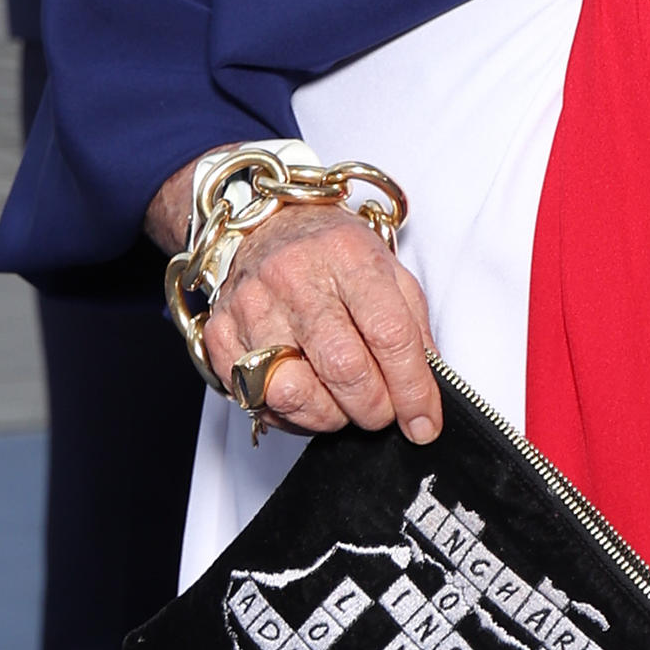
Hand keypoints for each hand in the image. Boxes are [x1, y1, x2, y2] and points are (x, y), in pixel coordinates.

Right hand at [204, 196, 442, 441]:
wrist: (266, 226)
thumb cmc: (332, 255)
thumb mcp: (388, 272)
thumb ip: (414, 329)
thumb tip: (429, 392)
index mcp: (347, 255)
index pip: (389, 334)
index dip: (413, 389)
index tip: (424, 423)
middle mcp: (294, 277)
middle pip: (345, 369)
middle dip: (375, 409)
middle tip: (383, 411)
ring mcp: (251, 306)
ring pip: (297, 394)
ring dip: (332, 416)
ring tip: (343, 402)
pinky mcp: (220, 335)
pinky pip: (259, 401)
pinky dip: (290, 414)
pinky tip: (306, 393)